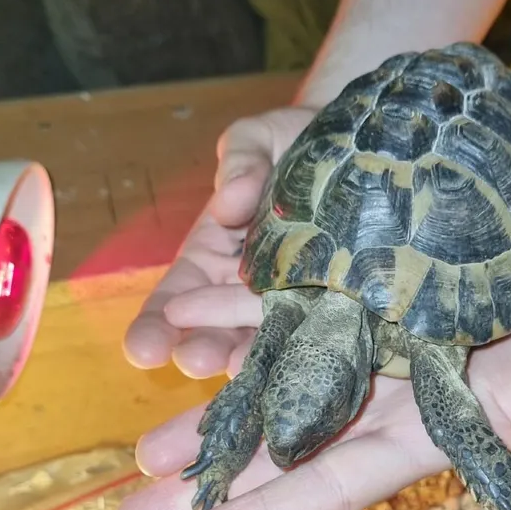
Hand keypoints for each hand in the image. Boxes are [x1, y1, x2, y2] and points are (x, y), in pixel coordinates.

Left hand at [116, 275, 510, 509]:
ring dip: (203, 406)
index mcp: (416, 441)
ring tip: (139, 447)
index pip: (329, 486)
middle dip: (210, 482)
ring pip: (266, 380)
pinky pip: (288, 300)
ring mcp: (360, 346)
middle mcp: (372, 401)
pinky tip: (180, 321)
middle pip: (278, 447)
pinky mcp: (360, 291)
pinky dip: (235, 310)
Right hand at [122, 106, 316, 378]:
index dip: (155, 325)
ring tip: (242, 371)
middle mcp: (249, 289)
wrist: (369, 142)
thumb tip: (230, 203)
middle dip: (202, 348)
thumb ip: (242, 160)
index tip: (141, 351)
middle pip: (218, 330)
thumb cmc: (299, 139)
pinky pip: (324, 328)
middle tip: (194, 362)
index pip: (176, 299)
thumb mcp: (260, 138)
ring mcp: (296, 300)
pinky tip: (303, 361)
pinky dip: (311, 344)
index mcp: (216, 255)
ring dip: (253, 358)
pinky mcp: (343, 302)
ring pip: (267, 339)